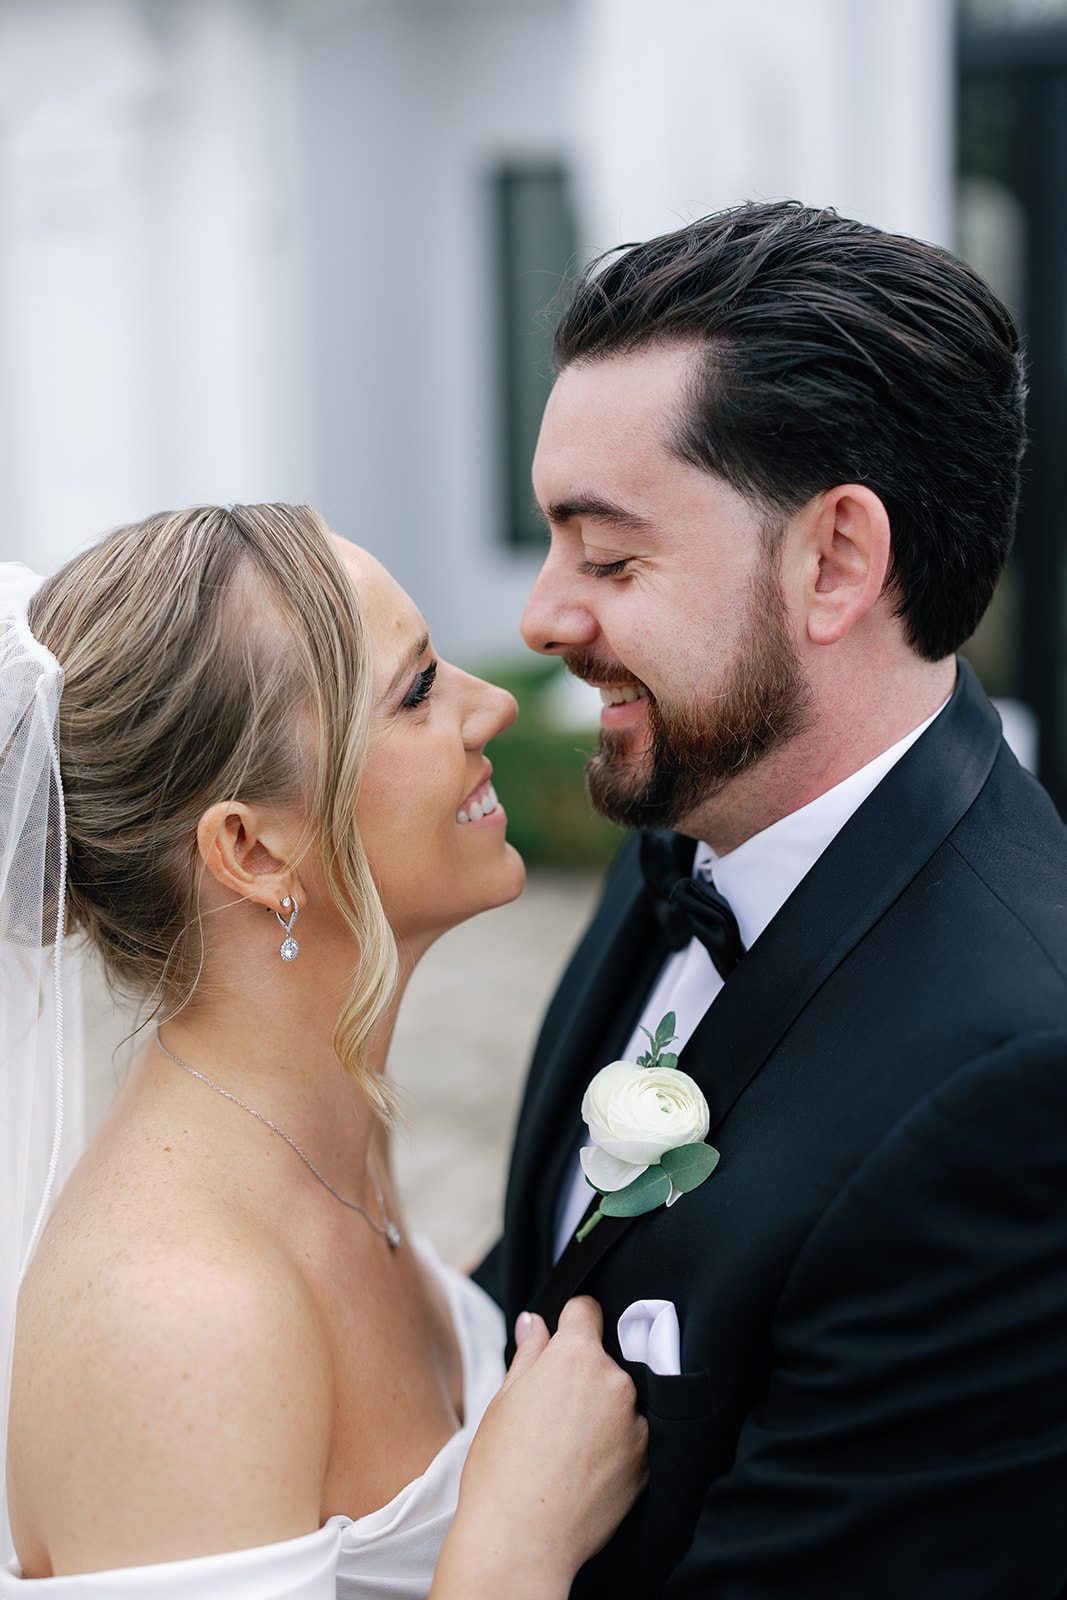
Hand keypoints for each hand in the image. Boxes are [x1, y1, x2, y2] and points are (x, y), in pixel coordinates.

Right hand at [431, 1297, 647, 1599]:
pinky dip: (615, 1445)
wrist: (521, 1540)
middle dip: (583, 1374)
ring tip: (566, 1448)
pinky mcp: (646, 1464)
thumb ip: (529, 1354)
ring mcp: (636, 1424)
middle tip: (552, 1410)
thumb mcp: (503, 1400)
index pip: (587, 1310)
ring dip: (603, 1410)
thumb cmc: (500, 1470)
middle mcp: (616, 1383)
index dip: (572, 1320)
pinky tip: (583, 1469)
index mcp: (576, 1357)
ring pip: (620, 1400)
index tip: (564, 1335)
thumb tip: (536, 1323)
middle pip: (604, 1360)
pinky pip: (632, 1438)